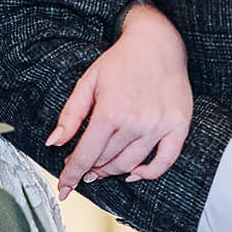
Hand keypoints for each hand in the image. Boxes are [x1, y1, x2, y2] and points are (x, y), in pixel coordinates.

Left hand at [47, 3, 191, 196]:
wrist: (158, 42)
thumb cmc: (122, 60)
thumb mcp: (88, 82)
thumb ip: (70, 115)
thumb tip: (54, 142)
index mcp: (110, 111)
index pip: (86, 155)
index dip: (72, 174)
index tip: (65, 188)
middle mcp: (135, 122)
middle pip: (106, 161)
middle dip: (90, 169)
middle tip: (84, 168)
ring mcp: (158, 126)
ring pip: (130, 164)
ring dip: (112, 171)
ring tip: (103, 168)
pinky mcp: (178, 126)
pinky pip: (164, 161)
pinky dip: (148, 173)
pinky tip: (135, 173)